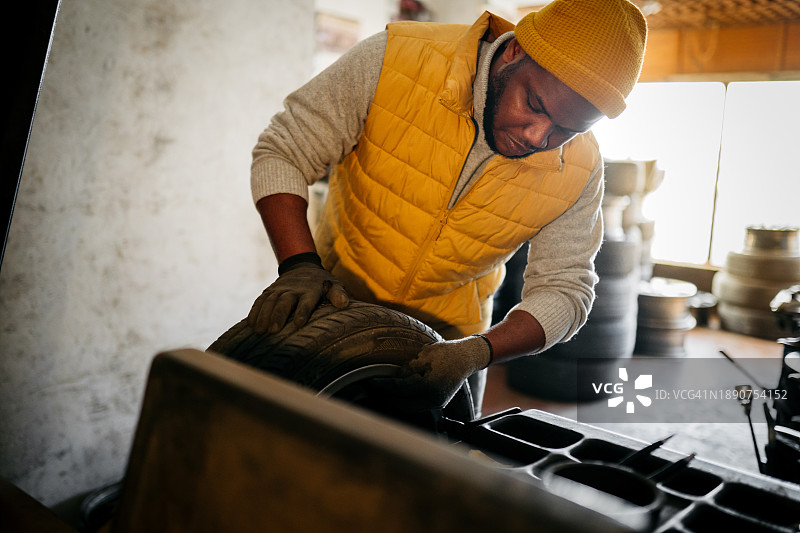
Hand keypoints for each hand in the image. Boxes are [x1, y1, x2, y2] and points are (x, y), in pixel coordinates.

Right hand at [248, 261, 348, 333]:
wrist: (303, 268)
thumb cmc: (322, 284)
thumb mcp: (334, 285)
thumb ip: (338, 294)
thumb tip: (344, 304)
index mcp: (311, 290)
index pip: (307, 301)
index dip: (302, 311)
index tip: (298, 323)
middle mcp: (293, 289)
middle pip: (284, 301)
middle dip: (278, 315)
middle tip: (274, 330)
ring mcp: (279, 290)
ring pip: (270, 301)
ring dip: (264, 315)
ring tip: (260, 331)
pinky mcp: (269, 292)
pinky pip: (260, 301)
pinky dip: (255, 312)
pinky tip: (251, 325)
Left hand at [373, 336, 491, 410]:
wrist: (466, 358)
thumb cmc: (446, 352)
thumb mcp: (423, 355)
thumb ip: (407, 368)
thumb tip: (394, 378)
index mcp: (429, 386)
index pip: (400, 389)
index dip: (383, 385)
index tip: (371, 382)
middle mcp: (433, 399)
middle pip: (403, 403)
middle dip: (387, 396)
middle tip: (374, 388)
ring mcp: (437, 403)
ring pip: (410, 407)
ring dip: (396, 400)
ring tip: (384, 390)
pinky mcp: (438, 403)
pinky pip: (417, 404)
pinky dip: (406, 400)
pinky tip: (398, 392)